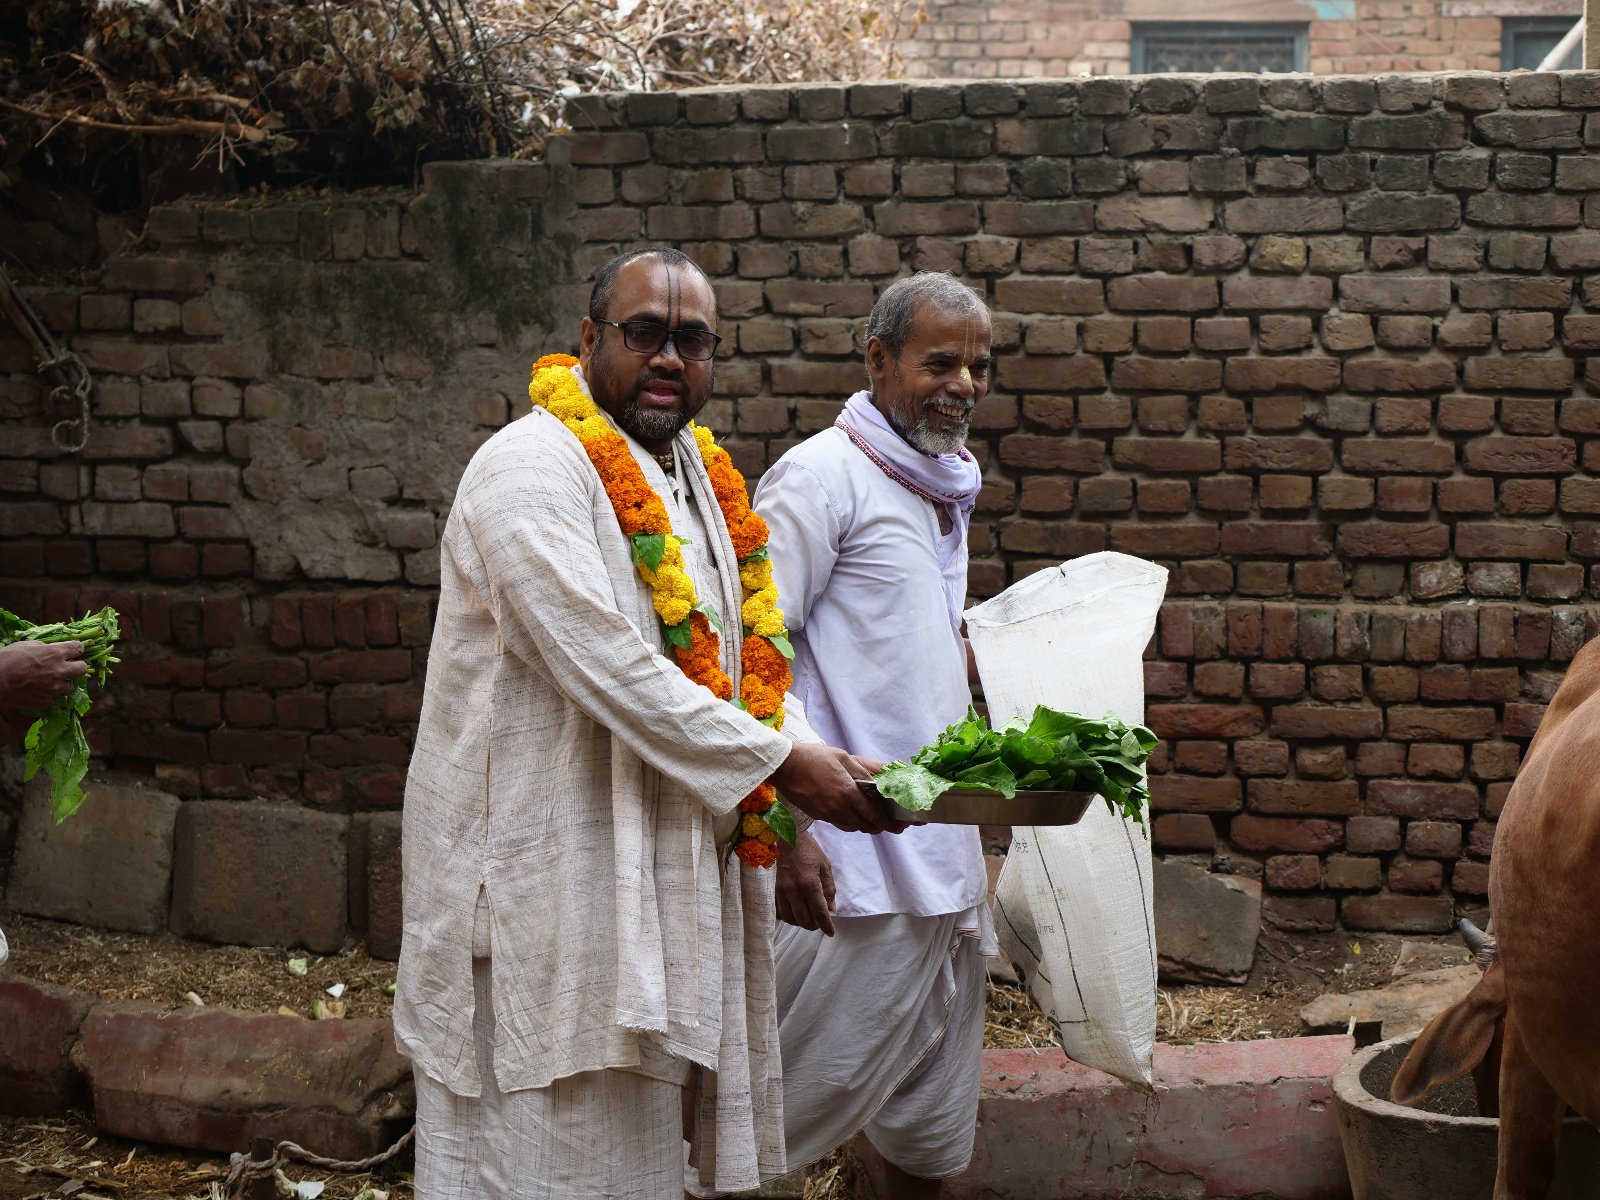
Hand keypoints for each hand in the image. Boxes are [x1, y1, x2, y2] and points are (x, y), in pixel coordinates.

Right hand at [0, 641, 87, 709]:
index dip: (76, 649)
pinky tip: (40, 692)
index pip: (79, 648)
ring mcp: (54, 688)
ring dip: (63, 683)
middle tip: (67, 667)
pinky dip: (50, 695)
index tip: (73, 651)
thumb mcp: (25, 645)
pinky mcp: (47, 701)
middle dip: (77, 666)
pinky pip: (55, 698)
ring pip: (70, 687)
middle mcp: (60, 670)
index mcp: (56, 653)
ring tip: (51, 682)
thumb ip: (43, 646)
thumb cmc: (6, 659)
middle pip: (83, 668)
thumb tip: (50, 648)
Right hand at [771, 742, 902, 833]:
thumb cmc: (814, 757)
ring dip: (866, 825)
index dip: (888, 823)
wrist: (784, 766)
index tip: (900, 827)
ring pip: (853, 827)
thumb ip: (864, 770)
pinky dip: (851, 823)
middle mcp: (838, 808)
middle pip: (866, 826)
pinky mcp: (818, 816)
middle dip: (881, 827)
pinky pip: (841, 824)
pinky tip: (854, 815)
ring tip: (874, 819)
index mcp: (847, 793)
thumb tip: (883, 777)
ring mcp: (827, 815)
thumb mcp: (843, 757)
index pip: (874, 815)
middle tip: (891, 824)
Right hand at [776, 831, 835, 935]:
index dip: (826, 925)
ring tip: (807, 918)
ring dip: (800, 922)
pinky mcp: (773, 889)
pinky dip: (787, 916)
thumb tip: (831, 909)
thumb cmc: (809, 850)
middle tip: (819, 923)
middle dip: (813, 925)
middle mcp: (794, 890)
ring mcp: (781, 891)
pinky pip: (778, 911)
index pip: (819, 912)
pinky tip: (794, 911)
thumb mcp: (825, 866)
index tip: (830, 933)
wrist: (787, 838)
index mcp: (809, 884)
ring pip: (790, 918)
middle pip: (803, 919)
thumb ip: (829, 889)